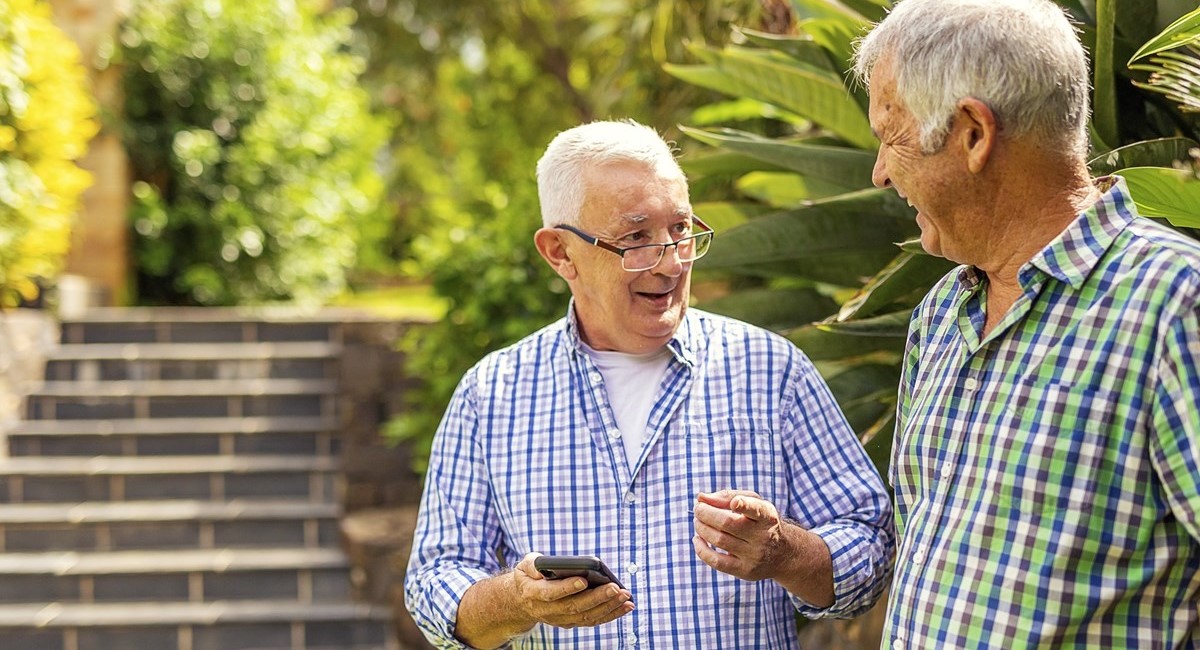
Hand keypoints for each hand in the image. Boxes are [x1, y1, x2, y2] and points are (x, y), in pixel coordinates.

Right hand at [510, 553, 633, 629]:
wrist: (522, 601)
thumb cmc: (528, 577)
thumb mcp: (524, 566)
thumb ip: (533, 564)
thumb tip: (547, 565)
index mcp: (534, 593)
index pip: (551, 593)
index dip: (567, 587)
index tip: (584, 580)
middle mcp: (548, 610)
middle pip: (574, 606)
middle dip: (596, 597)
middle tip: (614, 587)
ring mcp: (561, 619)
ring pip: (586, 616)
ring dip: (608, 607)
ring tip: (625, 596)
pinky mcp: (572, 622)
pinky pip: (593, 620)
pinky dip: (611, 614)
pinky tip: (626, 605)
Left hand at [691, 490, 787, 581]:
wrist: (782, 553)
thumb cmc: (760, 521)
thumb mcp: (753, 503)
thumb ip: (727, 496)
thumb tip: (700, 498)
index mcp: (767, 516)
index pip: (757, 510)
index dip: (745, 505)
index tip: (735, 503)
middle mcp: (763, 536)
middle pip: (727, 523)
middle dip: (705, 513)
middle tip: (698, 509)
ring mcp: (754, 556)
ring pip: (719, 540)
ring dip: (701, 528)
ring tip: (698, 521)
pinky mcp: (745, 571)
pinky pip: (717, 562)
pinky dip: (701, 549)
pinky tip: (697, 539)